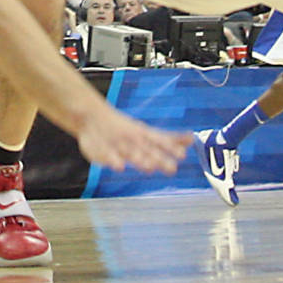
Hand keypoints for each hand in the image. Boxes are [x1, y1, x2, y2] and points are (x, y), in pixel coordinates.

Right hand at [74, 104, 189, 174]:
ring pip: (129, 152)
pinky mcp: (101, 150)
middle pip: (147, 149)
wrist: (90, 115)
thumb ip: (168, 138)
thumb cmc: (122, 127)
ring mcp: (117, 144)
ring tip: (149, 166)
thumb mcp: (146, 131)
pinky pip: (107, 155)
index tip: (182, 155)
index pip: (159, 141)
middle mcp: (132, 139)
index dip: (171, 148)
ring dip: (140, 159)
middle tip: (171, 168)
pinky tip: (120, 167)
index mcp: (143, 134)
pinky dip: (113, 160)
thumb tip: (192, 138)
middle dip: (159, 158)